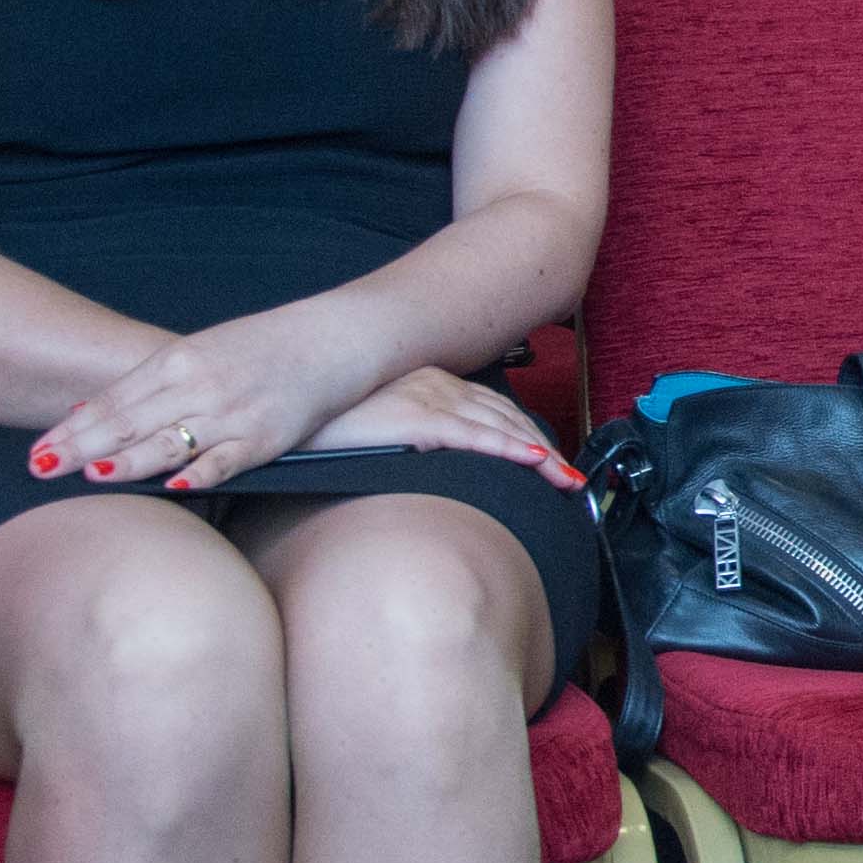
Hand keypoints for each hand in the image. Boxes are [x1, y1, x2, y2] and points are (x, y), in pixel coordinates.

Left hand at [31, 311, 364, 492]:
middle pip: (129, 422)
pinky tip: (172, 487)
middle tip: (40, 468)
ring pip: (169, 441)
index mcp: (176, 361)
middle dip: (81, 446)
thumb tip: (85, 408)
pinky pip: (225, 460)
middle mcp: (198, 385)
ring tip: (89, 475)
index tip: (36, 449)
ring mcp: (231, 411)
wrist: (333, 337)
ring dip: (126, 460)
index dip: (72, 427)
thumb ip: (146, 383)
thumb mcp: (198, 351)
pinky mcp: (265, 436)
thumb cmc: (262, 348)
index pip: (111, 400)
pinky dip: (198, 473)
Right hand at [289, 367, 589, 493]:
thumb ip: (413, 435)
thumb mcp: (381, 426)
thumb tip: (436, 463)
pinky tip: (532, 461)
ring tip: (565, 478)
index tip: (551, 460)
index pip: (494, 410)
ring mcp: (427, 398)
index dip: (528, 435)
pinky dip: (507, 447)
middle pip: (506, 418)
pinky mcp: (415, 417)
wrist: (291, 412)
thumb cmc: (329, 425)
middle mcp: (436, 384)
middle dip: (544, 449)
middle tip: (571, 477)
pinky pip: (471, 435)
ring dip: (539, 454)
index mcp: (431, 383)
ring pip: (499, 426)